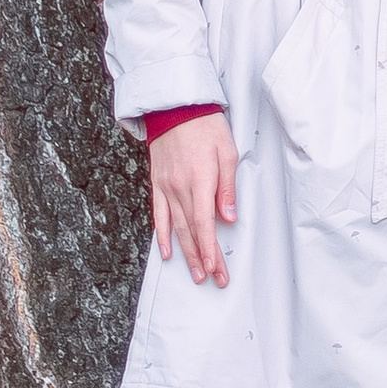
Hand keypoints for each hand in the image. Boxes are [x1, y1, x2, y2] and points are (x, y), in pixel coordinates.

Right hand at [149, 113, 237, 286]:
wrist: (175, 108)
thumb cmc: (206, 126)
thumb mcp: (228, 152)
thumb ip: (227, 187)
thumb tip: (229, 218)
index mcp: (200, 181)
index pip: (205, 224)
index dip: (210, 249)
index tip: (217, 268)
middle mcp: (180, 188)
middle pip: (192, 231)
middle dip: (203, 258)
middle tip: (212, 279)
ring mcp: (166, 188)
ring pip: (176, 228)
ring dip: (186, 253)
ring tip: (195, 273)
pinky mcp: (158, 184)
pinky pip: (159, 215)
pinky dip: (163, 236)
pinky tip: (168, 253)